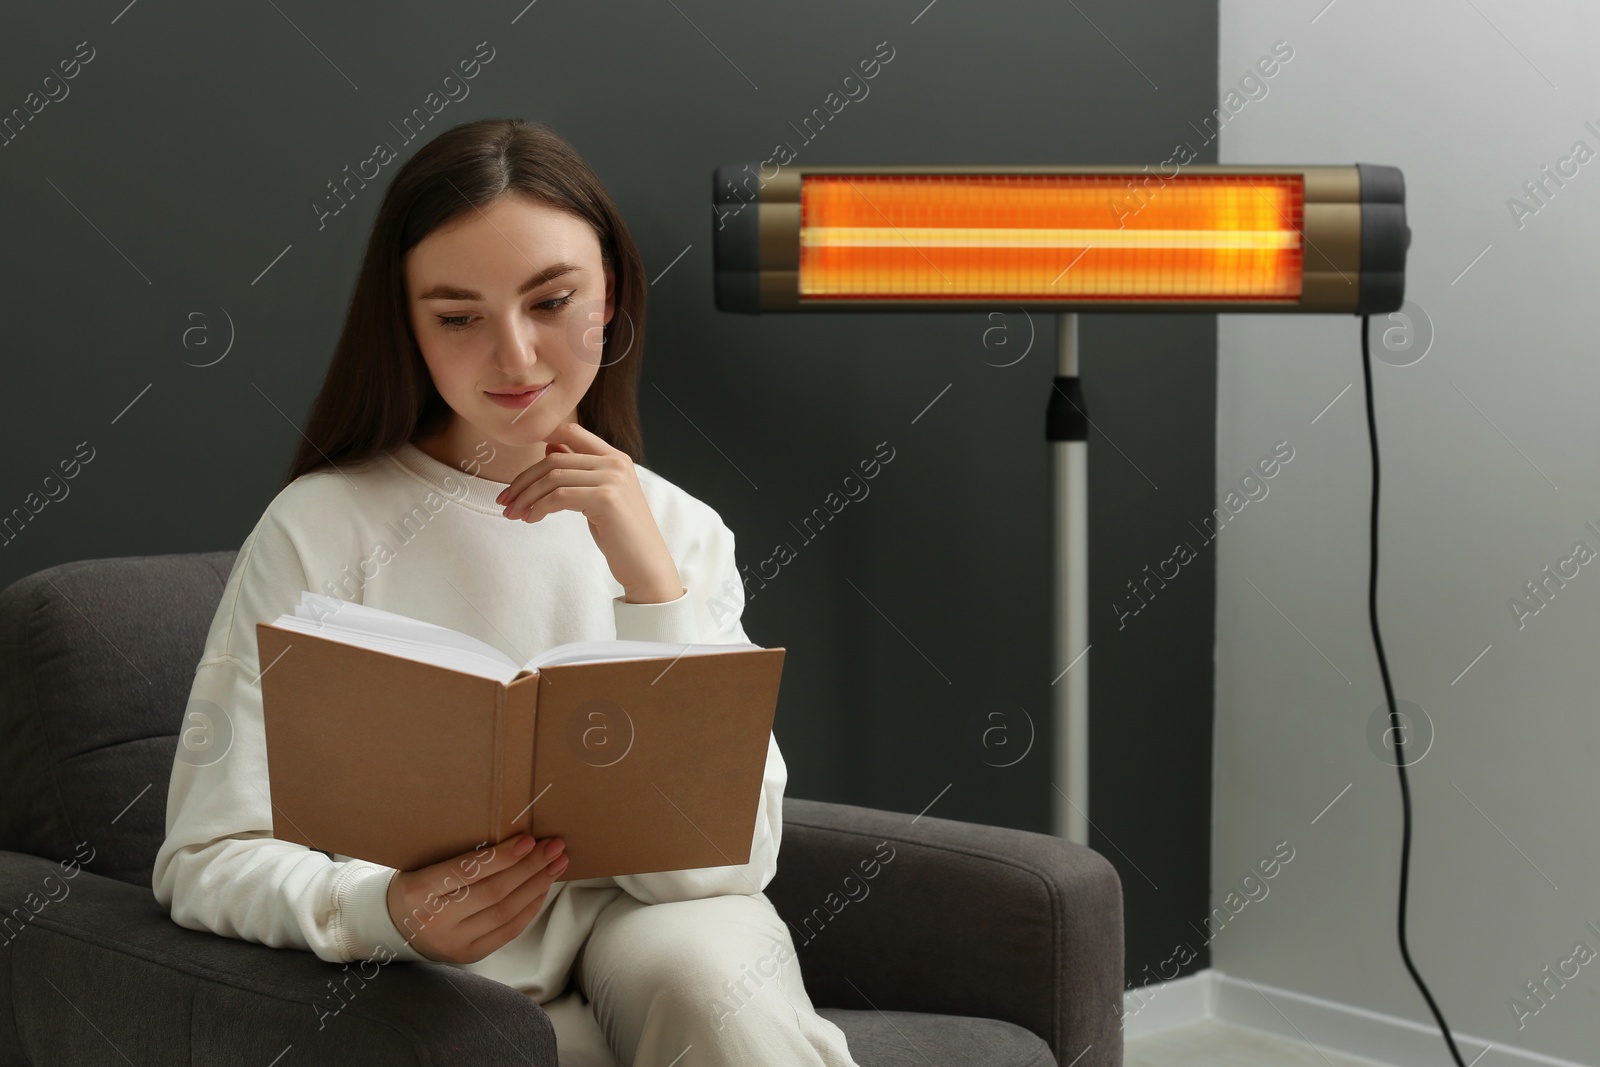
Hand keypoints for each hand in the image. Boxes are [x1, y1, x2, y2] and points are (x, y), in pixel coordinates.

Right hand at [385, 833, 566, 964]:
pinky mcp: (469, 955)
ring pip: (505, 913)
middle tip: (553, 847)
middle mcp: (436, 921)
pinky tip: (543, 887)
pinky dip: (530, 908)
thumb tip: (513, 839)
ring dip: (536, 885)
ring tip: (556, 864)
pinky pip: (508, 931)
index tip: (528, 840)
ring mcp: (453, 943)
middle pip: (493, 893)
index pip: (467, 872)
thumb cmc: (415, 885)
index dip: (502, 856)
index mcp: (419, 891)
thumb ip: (460, 857)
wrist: (392, 927)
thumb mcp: (424, 865)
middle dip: (530, 867)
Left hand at [495, 422, 684, 603]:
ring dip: (526, 497)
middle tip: (505, 501)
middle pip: (554, 459)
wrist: (646, 564)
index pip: (571, 432)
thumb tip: (549, 448)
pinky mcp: (606, 498)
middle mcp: (615, 462)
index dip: (540, 442)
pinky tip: (531, 519)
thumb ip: (578, 471)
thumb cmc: (621, 534)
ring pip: (553, 478)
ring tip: (514, 514)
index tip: (519, 471)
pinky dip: (539, 508)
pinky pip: (559, 497)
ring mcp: (612, 478)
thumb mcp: (597, 496)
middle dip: (523, 481)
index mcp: (615, 457)